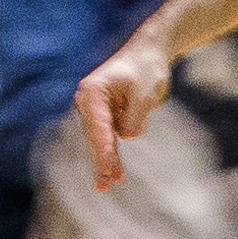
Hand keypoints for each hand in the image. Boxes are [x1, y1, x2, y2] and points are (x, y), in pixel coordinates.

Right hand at [76, 42, 172, 190]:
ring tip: (111, 183)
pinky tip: (117, 170)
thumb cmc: (147, 68)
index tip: (108, 169)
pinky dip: (114, 151)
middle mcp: (87, 100)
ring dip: (108, 160)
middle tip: (105, 185)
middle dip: (103, 161)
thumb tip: (126, 136)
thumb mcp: (144, 96)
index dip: (104, 152)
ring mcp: (95, 108)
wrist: (150, 53)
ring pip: (101, 140)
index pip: (99, 128)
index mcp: (93, 92)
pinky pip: (110, 136)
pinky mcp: (105, 114)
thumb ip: (133, 119)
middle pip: (96, 137)